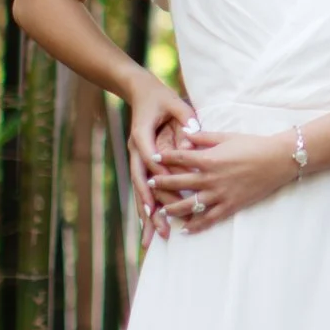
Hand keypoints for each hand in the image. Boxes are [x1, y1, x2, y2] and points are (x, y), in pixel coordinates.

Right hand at [124, 78, 196, 243]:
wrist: (141, 92)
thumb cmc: (161, 98)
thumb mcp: (174, 103)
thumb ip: (185, 119)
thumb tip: (192, 138)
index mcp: (142, 136)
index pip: (150, 160)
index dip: (158, 176)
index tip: (166, 192)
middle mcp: (137, 152)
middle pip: (142, 184)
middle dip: (150, 207)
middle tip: (159, 227)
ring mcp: (137, 159)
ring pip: (141, 192)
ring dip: (147, 215)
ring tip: (152, 238)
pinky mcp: (142, 164)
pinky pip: (145, 190)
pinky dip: (148, 207)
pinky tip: (151, 226)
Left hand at [148, 127, 299, 232]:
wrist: (278, 160)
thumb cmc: (253, 144)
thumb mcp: (227, 137)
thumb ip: (204, 137)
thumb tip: (185, 133)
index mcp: (209, 159)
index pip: (180, 159)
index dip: (165, 158)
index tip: (154, 158)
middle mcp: (211, 179)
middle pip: (180, 183)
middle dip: (163, 184)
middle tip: (150, 185)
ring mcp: (220, 195)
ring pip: (190, 205)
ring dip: (173, 209)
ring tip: (162, 212)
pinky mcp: (230, 206)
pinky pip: (209, 219)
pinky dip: (196, 226)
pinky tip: (185, 230)